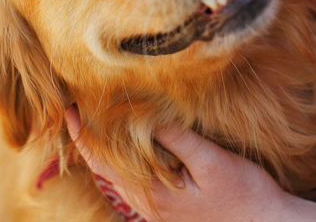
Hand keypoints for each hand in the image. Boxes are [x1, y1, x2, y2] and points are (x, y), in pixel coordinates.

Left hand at [66, 108, 291, 221]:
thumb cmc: (245, 195)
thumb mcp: (211, 162)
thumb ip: (176, 139)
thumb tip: (143, 116)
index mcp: (152, 193)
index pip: (103, 161)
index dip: (83, 135)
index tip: (70, 109)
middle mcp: (148, 204)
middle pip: (104, 169)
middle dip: (88, 139)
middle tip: (77, 108)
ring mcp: (158, 208)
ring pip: (118, 176)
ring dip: (104, 149)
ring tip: (96, 122)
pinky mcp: (169, 207)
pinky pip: (135, 180)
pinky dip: (124, 160)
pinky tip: (130, 145)